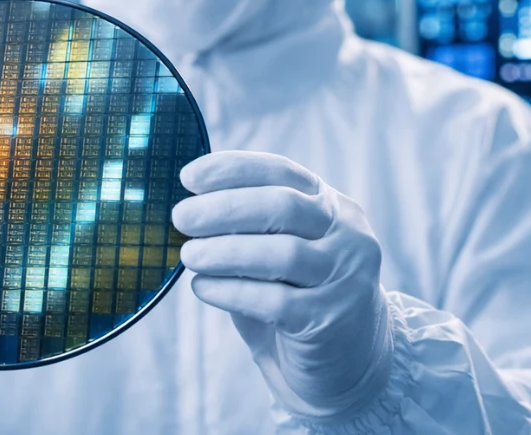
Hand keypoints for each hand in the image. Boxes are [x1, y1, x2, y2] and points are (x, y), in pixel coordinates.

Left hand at [174, 151, 391, 419]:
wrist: (347, 361)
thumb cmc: (298, 297)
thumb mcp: (279, 252)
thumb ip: (247, 230)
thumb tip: (190, 210)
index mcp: (332, 206)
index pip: (282, 171)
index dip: (233, 169)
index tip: (189, 176)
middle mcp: (348, 235)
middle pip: (283, 206)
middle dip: (225, 208)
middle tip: (182, 217)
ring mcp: (346, 277)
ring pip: (283, 253)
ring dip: (225, 251)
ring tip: (189, 255)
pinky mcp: (332, 319)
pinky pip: (275, 300)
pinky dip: (232, 291)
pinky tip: (203, 287)